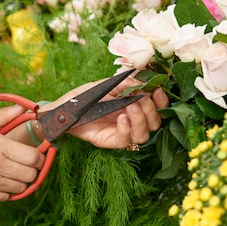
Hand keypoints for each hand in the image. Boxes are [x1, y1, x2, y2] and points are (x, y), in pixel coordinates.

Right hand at [0, 105, 44, 201]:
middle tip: (25, 166)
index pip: (33, 158)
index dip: (40, 158)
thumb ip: (3, 117)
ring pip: (21, 188)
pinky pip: (6, 197)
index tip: (37, 157)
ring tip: (10, 172)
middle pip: (31, 175)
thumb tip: (22, 108)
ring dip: (20, 181)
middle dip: (32, 170)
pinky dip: (6, 190)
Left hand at [46, 77, 168, 148]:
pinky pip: (126, 141)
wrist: (65, 109)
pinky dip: (127, 130)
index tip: (158, 92)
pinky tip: (121, 118)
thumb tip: (142, 83)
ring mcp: (122, 132)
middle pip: (154, 123)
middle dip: (151, 110)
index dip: (161, 102)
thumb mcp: (106, 85)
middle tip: (141, 99)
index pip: (157, 108)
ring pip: (144, 135)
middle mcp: (131, 120)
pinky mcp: (111, 142)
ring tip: (130, 107)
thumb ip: (125, 84)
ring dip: (141, 120)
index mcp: (134, 105)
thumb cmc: (85, 96)